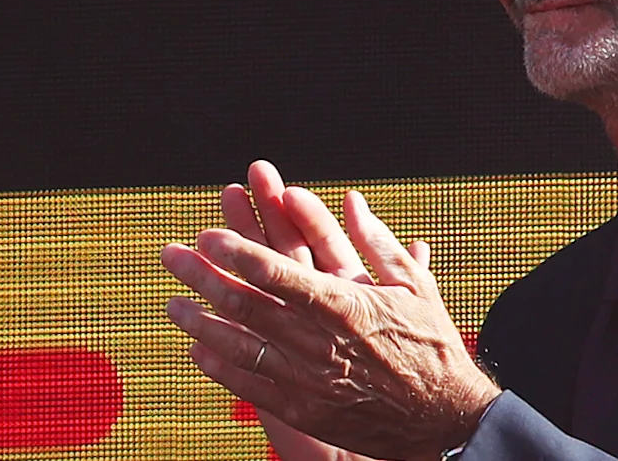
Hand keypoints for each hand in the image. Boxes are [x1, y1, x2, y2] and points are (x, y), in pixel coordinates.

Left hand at [163, 182, 499, 460]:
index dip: (238, 250)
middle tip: (170, 254)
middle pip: (246, 303)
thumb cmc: (431, 345)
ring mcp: (309, 379)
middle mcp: (321, 341)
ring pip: (240, 346)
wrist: (448, 419)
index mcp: (345, 304)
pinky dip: (219, 367)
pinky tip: (197, 349)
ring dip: (200, 322)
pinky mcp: (305, 409)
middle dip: (202, 276)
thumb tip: (349, 199)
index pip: (279, 271)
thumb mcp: (413, 286)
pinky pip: (251, 387)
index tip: (207, 233)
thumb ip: (375, 242)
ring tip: (173, 302)